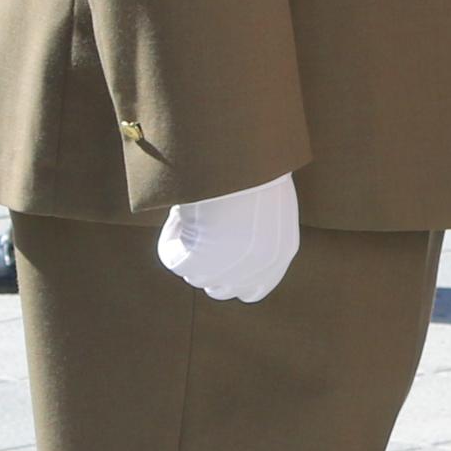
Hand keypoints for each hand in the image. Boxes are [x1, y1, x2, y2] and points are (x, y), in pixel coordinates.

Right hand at [157, 171, 300, 302]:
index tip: (218, 256)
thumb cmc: (255, 169)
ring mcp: (226, 270)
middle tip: (199, 233)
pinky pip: (172, 258)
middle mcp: (256, 269)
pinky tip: (180, 213)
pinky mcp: (196, 264)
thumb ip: (257, 232)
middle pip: (220, 290)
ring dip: (188, 247)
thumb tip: (228, 241)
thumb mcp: (267, 204)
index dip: (233, 278)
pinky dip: (170, 237)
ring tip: (194, 213)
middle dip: (207, 267)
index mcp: (280, 253)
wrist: (239, 159)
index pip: (252, 291)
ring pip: (195, 275)